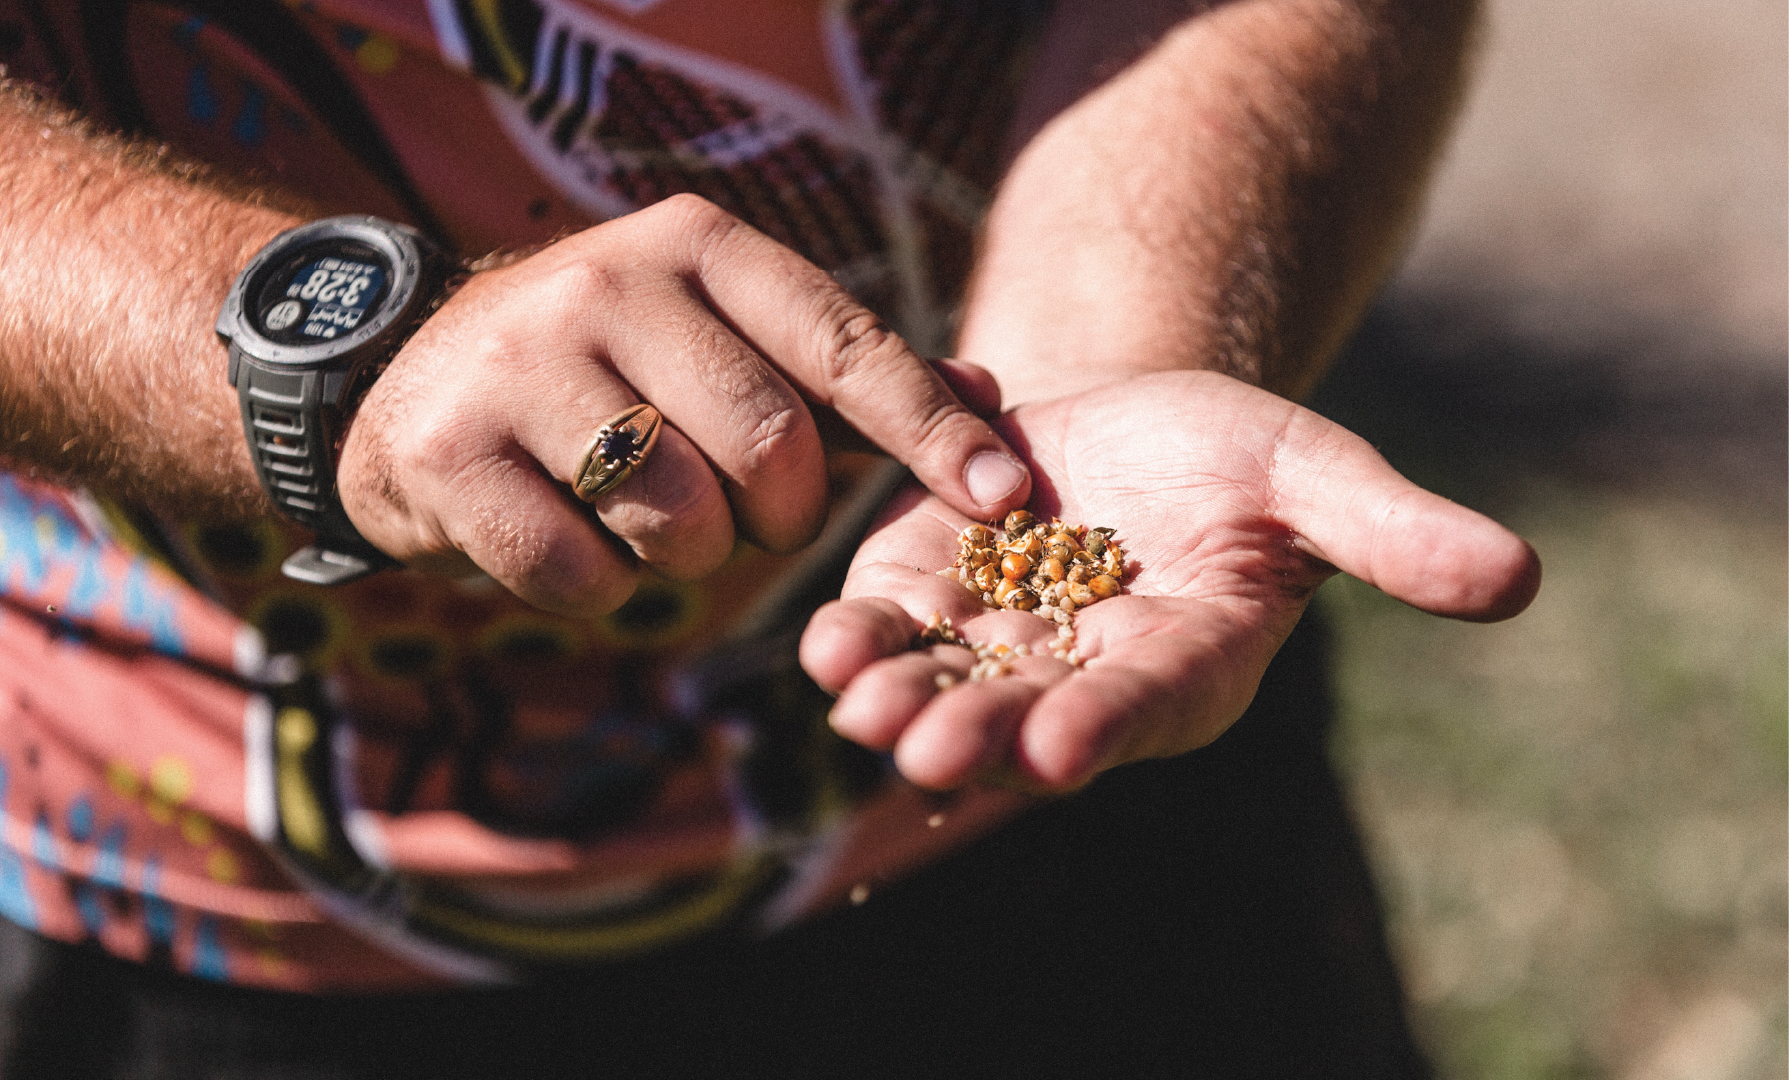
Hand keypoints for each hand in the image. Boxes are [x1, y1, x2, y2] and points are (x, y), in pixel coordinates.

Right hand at [334, 195, 1029, 613]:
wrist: (404, 370)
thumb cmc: (606, 362)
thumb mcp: (720, 328)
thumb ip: (846, 367)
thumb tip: (987, 397)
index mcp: (697, 247)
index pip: (844, 343)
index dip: (929, 429)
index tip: (1003, 496)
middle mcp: (610, 284)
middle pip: (769, 448)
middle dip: (780, 518)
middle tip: (744, 516)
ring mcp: (520, 363)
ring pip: (677, 517)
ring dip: (689, 556)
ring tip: (651, 520)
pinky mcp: (448, 453)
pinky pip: (581, 572)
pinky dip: (602, 588)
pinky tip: (576, 541)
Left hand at [801, 370, 1540, 791]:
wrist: (1125, 420)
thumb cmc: (1234, 454)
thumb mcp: (1312, 472)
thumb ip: (1393, 531)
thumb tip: (1522, 579)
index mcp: (1189, 657)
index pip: (1151, 698)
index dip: (1111, 721)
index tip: (1063, 747)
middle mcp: (1084, 674)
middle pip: (1029, 714)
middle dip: (980, 731)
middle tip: (929, 750)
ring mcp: (996, 642)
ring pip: (944, 687)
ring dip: (898, 700)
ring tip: (858, 702)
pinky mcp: (925, 596)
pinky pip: (887, 631)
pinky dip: (854, 640)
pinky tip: (821, 645)